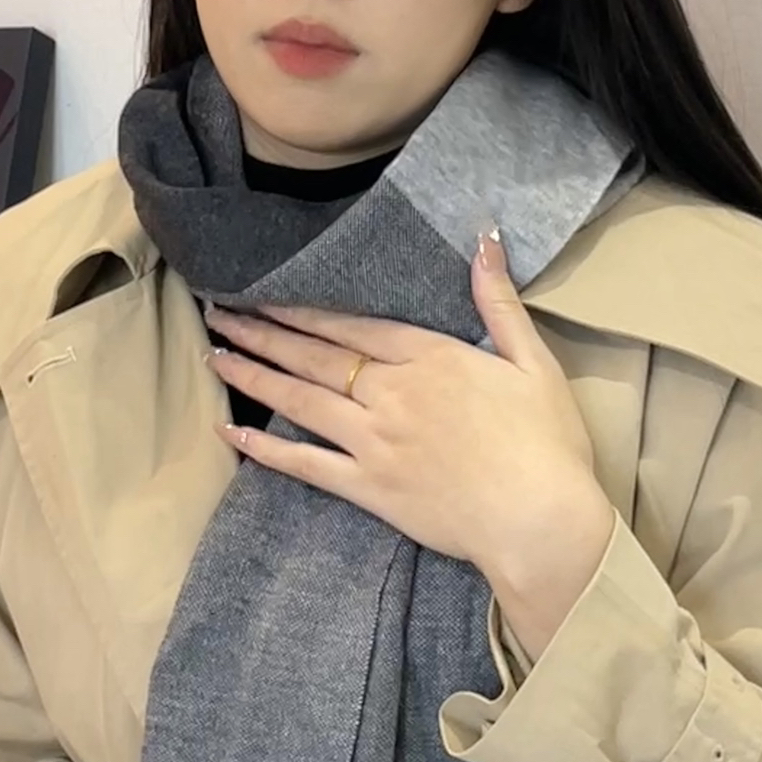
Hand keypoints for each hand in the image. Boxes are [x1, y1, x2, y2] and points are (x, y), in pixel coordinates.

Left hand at [205, 226, 614, 658]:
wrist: (540, 522)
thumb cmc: (546, 443)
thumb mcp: (534, 361)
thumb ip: (499, 300)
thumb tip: (483, 239)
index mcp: (428, 358)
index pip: (352, 324)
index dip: (303, 307)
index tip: (264, 290)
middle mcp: (389, 394)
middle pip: (313, 355)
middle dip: (262, 330)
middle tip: (219, 311)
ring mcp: (372, 442)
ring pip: (299, 400)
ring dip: (253, 374)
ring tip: (215, 354)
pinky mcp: (368, 488)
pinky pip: (305, 464)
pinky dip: (264, 448)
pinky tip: (230, 431)